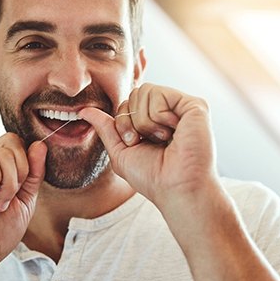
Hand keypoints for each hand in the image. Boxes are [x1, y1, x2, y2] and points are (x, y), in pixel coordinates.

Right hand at [0, 134, 46, 274]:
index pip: (15, 142)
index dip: (26, 162)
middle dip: (21, 172)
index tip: (20, 190)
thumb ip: (33, 172)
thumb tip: (40, 144)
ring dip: (8, 183)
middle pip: (11, 142)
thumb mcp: (25, 199)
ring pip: (1, 152)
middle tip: (8, 198)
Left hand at [80, 83, 216, 205]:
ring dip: (145, 121)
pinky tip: (173, 133)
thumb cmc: (152, 177)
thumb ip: (105, 128)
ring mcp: (183, 106)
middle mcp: (170, 110)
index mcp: (155, 119)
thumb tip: (84, 111)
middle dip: (132, 120)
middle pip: (135, 92)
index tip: (135, 143)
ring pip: (145, 91)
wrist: (174, 189)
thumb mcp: (120, 151)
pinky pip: (160, 94)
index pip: (127, 102)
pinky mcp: (195, 106)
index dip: (123, 123)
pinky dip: (158, 116)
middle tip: (148, 141)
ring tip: (163, 139)